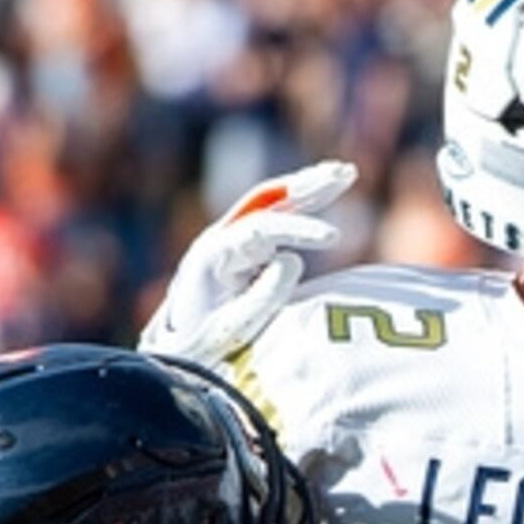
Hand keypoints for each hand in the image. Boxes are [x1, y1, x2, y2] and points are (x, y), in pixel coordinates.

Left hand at [141, 160, 358, 364]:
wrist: (178, 350)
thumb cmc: (202, 344)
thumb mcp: (231, 329)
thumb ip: (263, 296)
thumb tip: (293, 259)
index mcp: (212, 255)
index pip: (261, 231)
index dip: (299, 230)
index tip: (332, 237)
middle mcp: (222, 237)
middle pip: (266, 201)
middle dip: (306, 187)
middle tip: (343, 174)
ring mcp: (233, 239)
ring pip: (273, 204)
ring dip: (309, 187)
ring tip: (345, 172)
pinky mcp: (246, 247)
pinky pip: (277, 217)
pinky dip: (303, 203)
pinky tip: (328, 190)